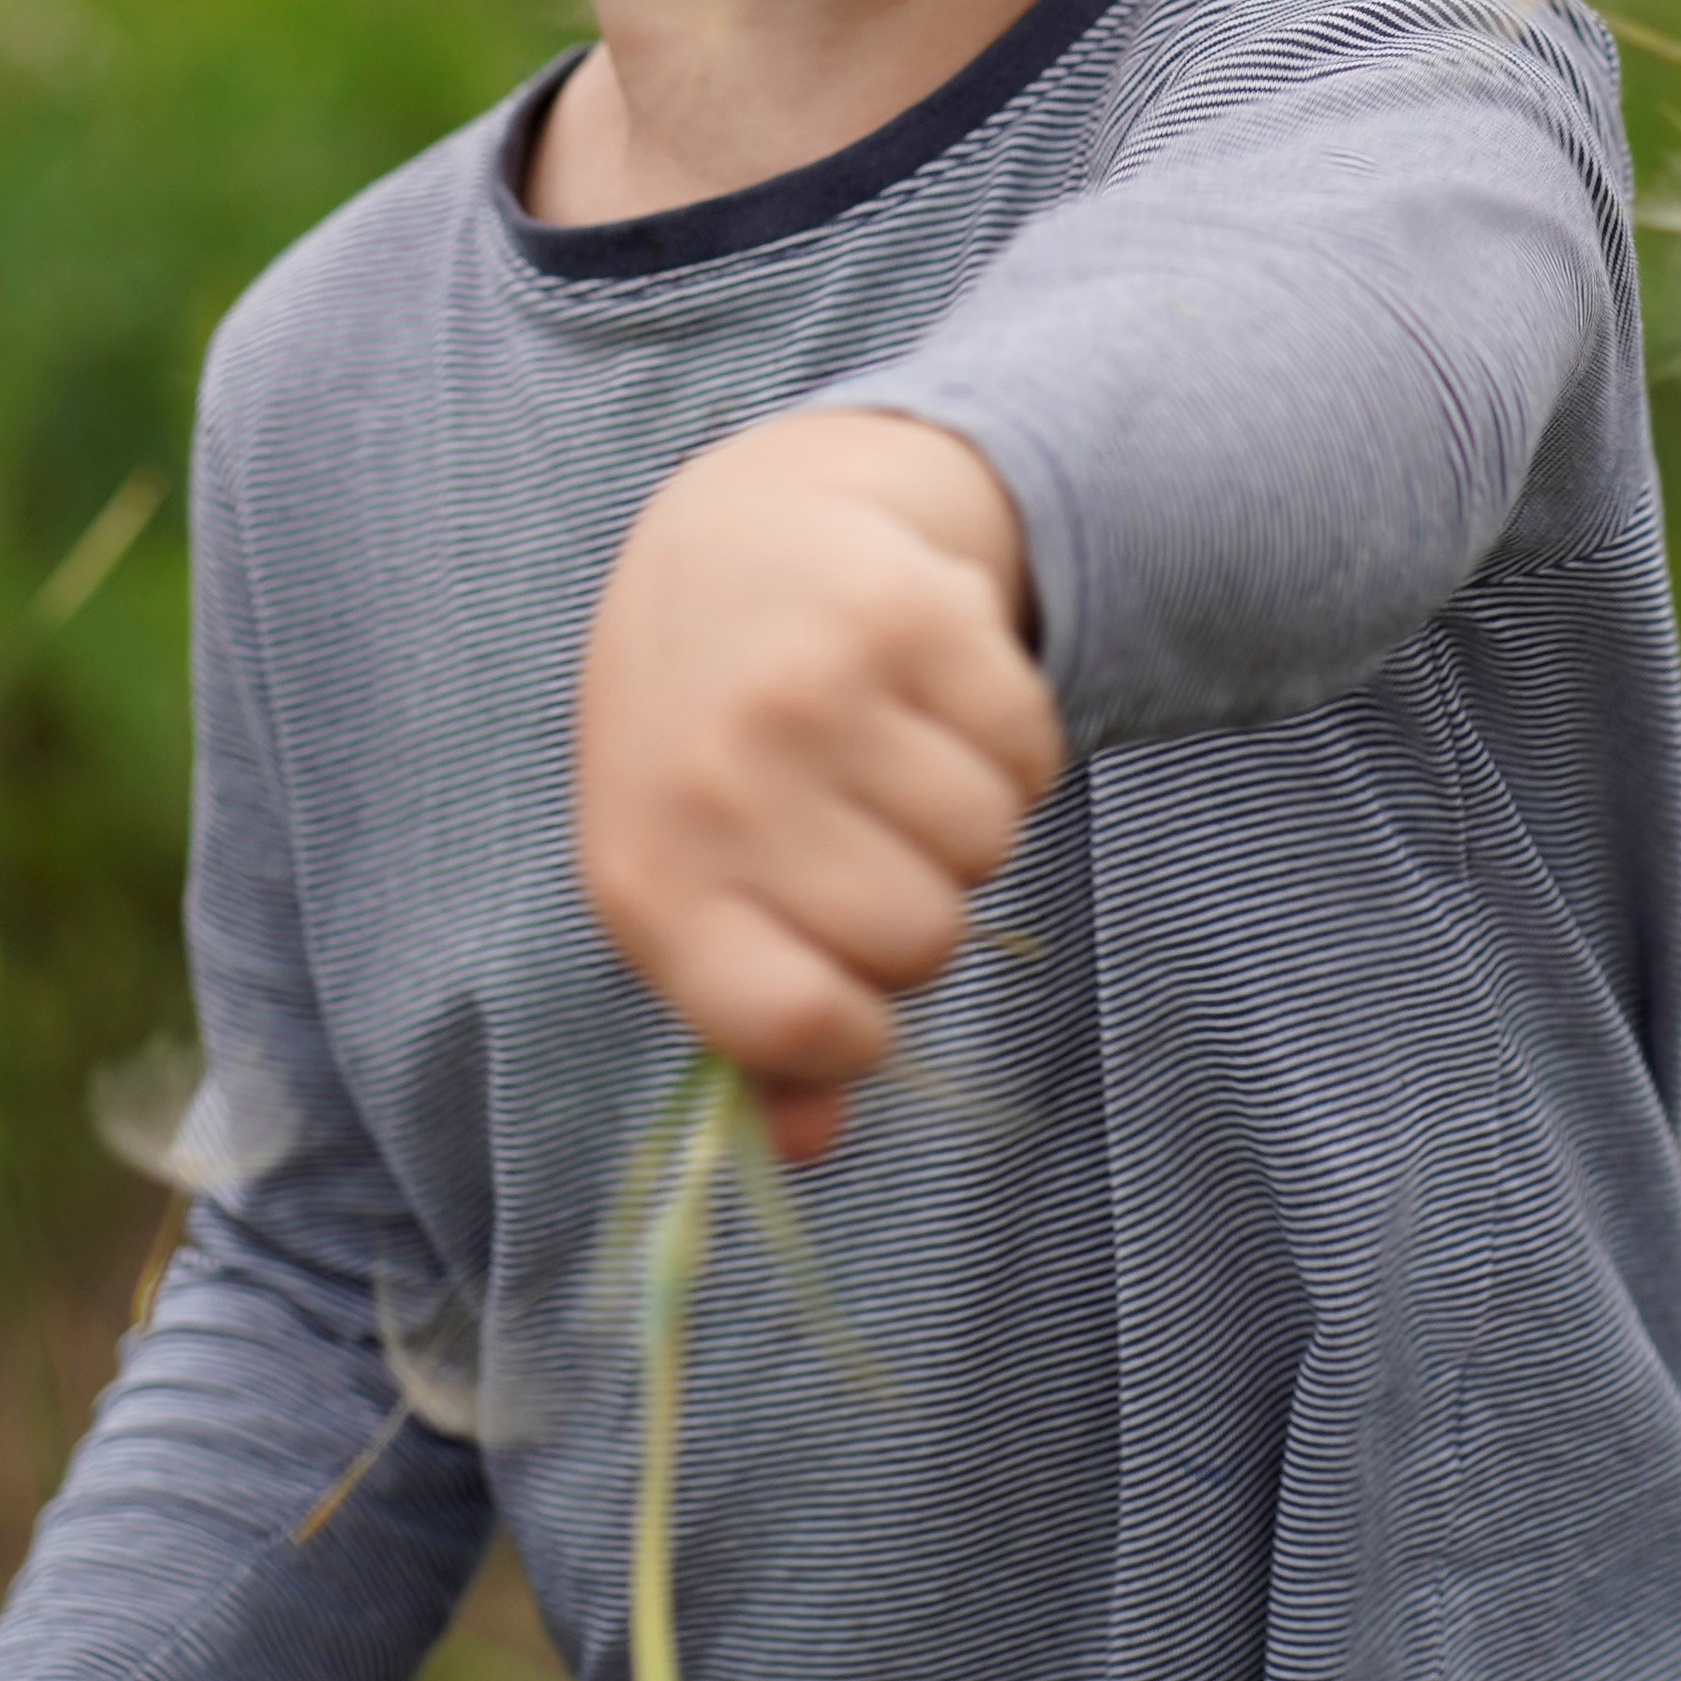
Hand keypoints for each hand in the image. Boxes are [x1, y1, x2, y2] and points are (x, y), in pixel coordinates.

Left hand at [576, 412, 1063, 1158]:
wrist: (727, 541)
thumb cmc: (704, 750)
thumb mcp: (686, 889)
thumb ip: (752, 1028)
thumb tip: (816, 1140)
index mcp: (649, 881)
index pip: (798, 1030)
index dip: (858, 1033)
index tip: (857, 993)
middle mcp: (719, 784)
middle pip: (922, 942)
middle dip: (921, 909)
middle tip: (874, 843)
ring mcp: (812, 689)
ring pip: (988, 845)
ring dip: (969, 821)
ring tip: (900, 763)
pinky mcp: (905, 610)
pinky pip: (1031, 749)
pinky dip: (1012, 744)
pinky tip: (939, 701)